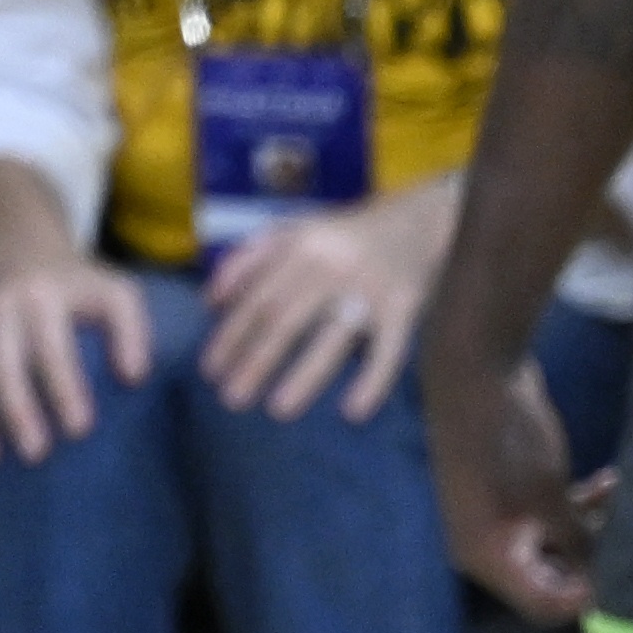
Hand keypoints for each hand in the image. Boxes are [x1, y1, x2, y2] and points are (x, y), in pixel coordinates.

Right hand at [0, 255, 154, 472]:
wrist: (27, 258)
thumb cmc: (83, 292)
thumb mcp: (117, 294)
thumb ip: (131, 328)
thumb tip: (134, 376)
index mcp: (43, 298)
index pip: (52, 345)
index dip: (64, 386)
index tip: (80, 429)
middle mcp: (0, 311)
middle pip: (2, 363)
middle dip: (16, 409)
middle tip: (35, 454)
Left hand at [197, 185, 458, 423]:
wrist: (421, 220)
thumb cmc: (347, 234)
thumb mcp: (295, 230)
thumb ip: (251, 258)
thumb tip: (211, 302)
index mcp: (299, 245)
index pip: (256, 297)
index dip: (230, 334)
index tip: (211, 370)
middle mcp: (331, 266)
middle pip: (285, 319)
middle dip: (255, 361)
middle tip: (232, 400)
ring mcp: (369, 289)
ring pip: (331, 338)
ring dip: (304, 376)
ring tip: (278, 411)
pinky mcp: (405, 308)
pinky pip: (389, 351)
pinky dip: (373, 382)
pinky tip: (353, 412)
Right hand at [425, 339, 601, 618]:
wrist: (477, 369)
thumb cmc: (510, 439)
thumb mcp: (552, 500)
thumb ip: (576, 544)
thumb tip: (602, 581)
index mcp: (487, 557)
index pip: (543, 606)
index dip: (585, 598)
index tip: (621, 576)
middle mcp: (483, 545)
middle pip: (548, 577)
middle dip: (591, 560)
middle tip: (628, 535)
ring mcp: (492, 517)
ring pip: (552, 543)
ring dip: (589, 528)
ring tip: (620, 499)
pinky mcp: (503, 491)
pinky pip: (544, 516)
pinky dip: (574, 506)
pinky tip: (607, 482)